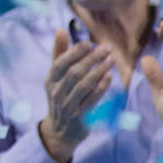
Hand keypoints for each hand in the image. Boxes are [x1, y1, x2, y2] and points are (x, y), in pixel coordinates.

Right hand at [38, 29, 113, 162]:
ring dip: (99, 70)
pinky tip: (109, 76)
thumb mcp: (55, 77)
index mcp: (50, 80)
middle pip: (74, 72)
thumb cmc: (61, 96)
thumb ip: (59, 53)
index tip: (89, 43)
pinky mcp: (80, 117)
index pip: (61, 63)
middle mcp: (57, 92)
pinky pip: (92, 99)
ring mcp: (68, 105)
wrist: (60, 131)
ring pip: (84, 85)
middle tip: (106, 48)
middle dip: (91, 59)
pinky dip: (101, 87)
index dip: (74, 52)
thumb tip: (60, 30)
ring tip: (111, 59)